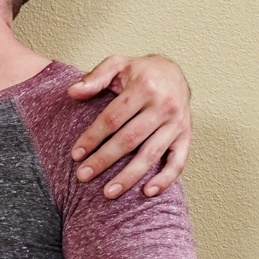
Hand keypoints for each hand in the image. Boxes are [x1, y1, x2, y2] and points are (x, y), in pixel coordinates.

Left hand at [66, 54, 191, 197]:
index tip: (76, 154)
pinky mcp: (186, 136)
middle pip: (129, 139)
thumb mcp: (117, 65)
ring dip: (129, 176)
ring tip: (108, 193)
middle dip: (104, 160)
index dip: (93, 137)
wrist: (175, 73)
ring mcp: (177, 123)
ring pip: (151, 155)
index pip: (113, 118)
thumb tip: (72, 92)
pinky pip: (178, 162)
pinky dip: (165, 180)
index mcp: (145, 86)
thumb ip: (95, 77)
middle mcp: (164, 105)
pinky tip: (147, 192)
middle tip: (83, 176)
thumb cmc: (141, 72)